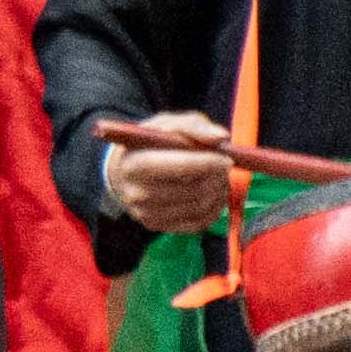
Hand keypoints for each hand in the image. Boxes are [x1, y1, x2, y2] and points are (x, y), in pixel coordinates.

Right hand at [103, 110, 241, 235]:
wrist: (124, 172)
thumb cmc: (152, 144)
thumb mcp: (168, 125)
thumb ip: (194, 127)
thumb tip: (221, 137)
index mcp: (135, 164)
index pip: (180, 167)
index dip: (209, 163)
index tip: (226, 158)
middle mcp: (137, 193)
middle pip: (194, 190)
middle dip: (217, 177)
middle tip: (225, 165)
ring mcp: (147, 214)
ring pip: (201, 207)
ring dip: (219, 191)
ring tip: (218, 176)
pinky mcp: (158, 227)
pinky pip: (200, 223)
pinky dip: (214, 207)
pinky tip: (211, 192)